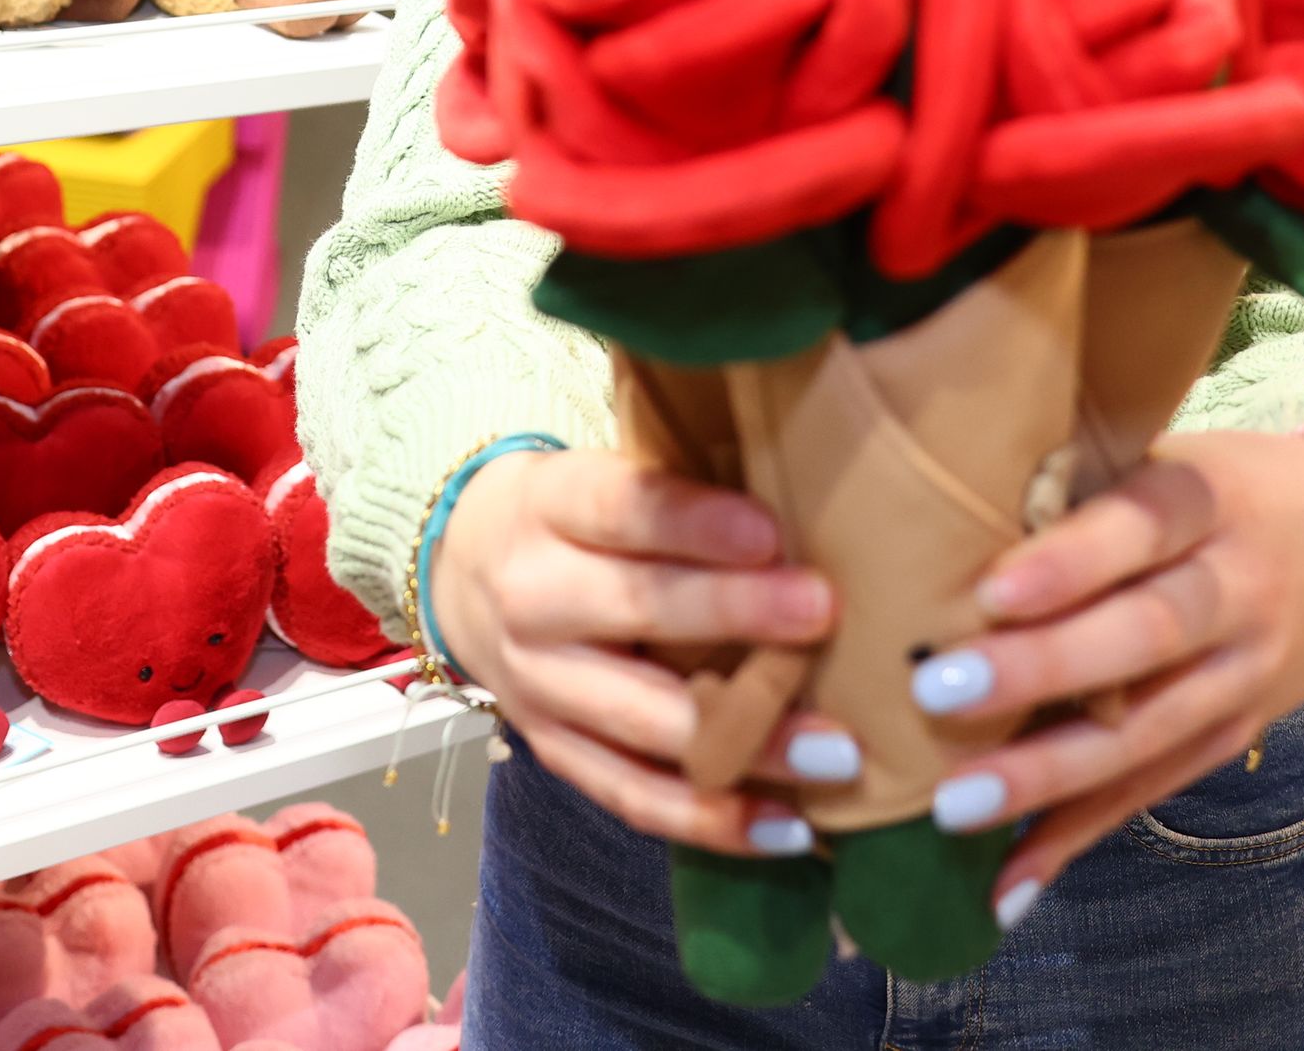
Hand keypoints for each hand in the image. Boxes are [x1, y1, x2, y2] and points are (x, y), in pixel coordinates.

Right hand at [429, 447, 848, 856]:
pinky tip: (788, 828)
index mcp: (550, 507)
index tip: (771, 532)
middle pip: (635, 608)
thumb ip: (687, 492)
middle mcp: (532, 598)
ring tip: (835, 752)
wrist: (468, 570)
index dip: (695, 523)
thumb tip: (820, 510)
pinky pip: (632, 796)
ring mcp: (536, 685)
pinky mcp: (551, 750)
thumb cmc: (581, 517)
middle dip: (735, 613)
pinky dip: (711, 819)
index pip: (621, 508)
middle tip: (823, 615)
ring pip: (642, 720)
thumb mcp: (606, 475)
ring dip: (744, 739)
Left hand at [906, 431, 1303, 919]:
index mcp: (1209, 499)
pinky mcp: (1235, 736)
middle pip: (1145, 633)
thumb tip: (939, 514)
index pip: (1141, 526)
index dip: (1071, 560)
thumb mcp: (1174, 457)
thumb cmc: (1224, 488)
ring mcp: (1243, 673)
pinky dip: (1078, 835)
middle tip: (939, 690)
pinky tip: (1009, 879)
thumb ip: (1083, 485)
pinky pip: (1153, 788)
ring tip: (953, 805)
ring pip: (1147, 730)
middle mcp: (1237, 589)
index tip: (991, 589)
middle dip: (1043, 668)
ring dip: (1048, 775)